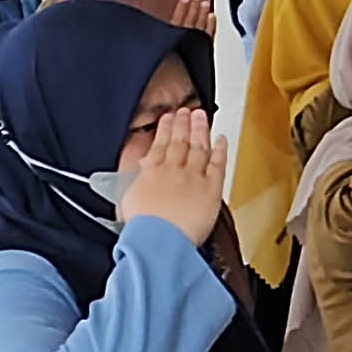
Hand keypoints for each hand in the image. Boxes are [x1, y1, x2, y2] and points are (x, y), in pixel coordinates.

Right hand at [113, 100, 227, 245]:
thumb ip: (137, 178)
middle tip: (187, 110)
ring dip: (200, 129)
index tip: (168, 118)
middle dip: (184, 123)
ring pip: (198, 147)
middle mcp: (173, 170)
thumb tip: (142, 166)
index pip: (160, 144)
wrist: (158, 240)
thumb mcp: (129, 198)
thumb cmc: (143, 228)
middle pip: (180, 141)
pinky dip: (220, 150)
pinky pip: (217, 163)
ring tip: (202, 116)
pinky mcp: (210, 188)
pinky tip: (221, 139)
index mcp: (151, 172)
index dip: (165, 129)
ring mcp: (193, 177)